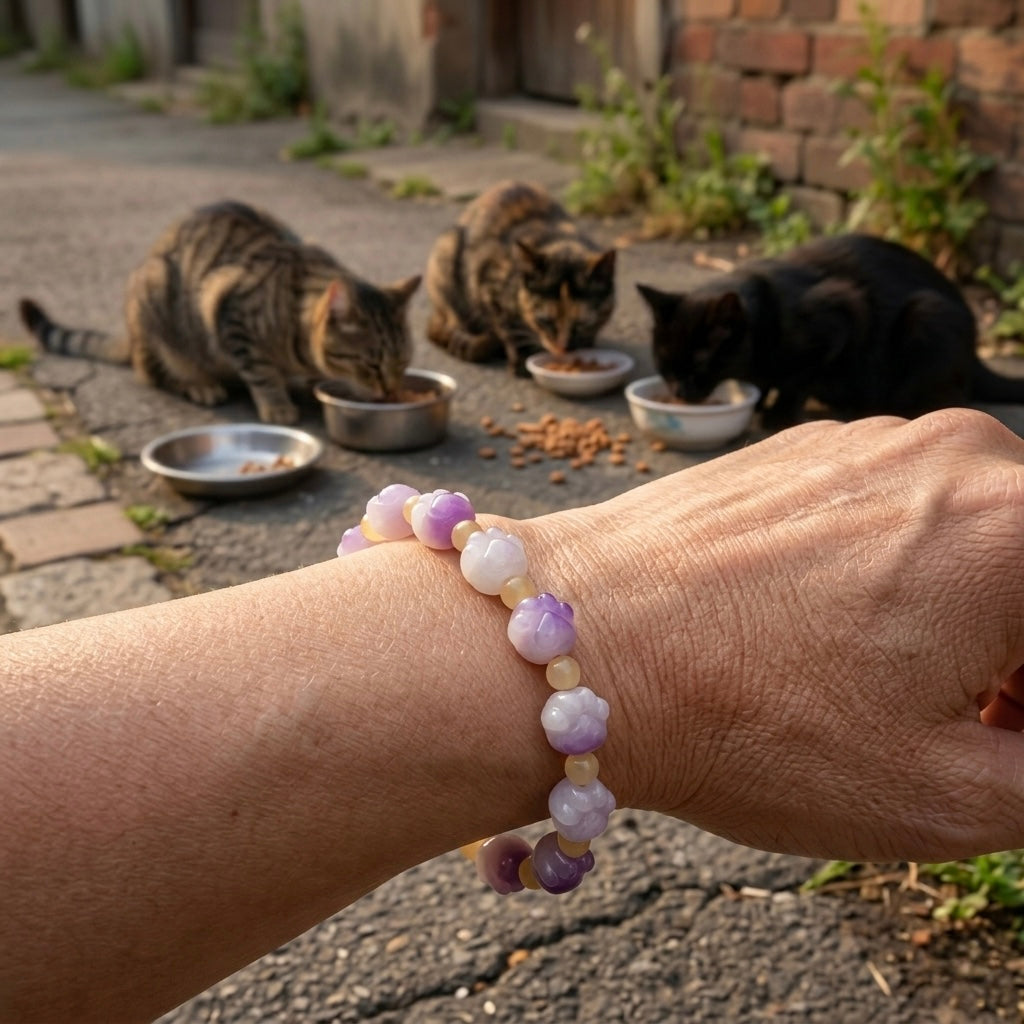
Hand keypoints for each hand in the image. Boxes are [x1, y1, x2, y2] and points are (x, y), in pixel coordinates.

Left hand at [525, 409, 1023, 862]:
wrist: (578, 643)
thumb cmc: (746, 720)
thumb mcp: (943, 797)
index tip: (1000, 740)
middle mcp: (963, 455)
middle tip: (976, 739)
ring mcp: (874, 439)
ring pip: (979, 540)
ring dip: (974, 623)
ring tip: (905, 699)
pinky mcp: (805, 448)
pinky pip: (900, 513)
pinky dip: (907, 576)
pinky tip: (841, 637)